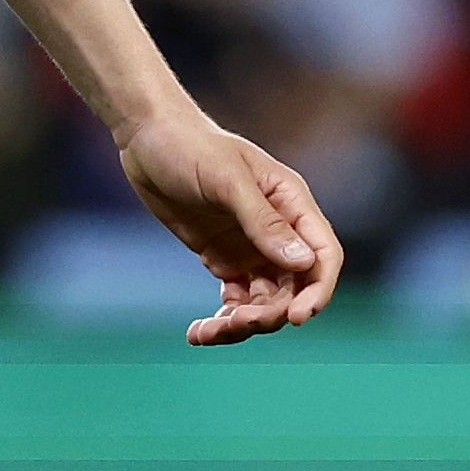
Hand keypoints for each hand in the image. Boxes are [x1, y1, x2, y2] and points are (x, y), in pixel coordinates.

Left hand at [119, 102, 338, 347]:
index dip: (318, 291)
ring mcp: (252, 248)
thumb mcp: (226, 179)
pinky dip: (222, 321)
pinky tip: (197, 332)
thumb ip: (262, 220)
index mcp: (291, 203)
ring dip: (244, 324)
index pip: (323, 255)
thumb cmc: (190, 146)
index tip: (296, 318)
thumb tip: (303, 262)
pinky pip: (235, 301)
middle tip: (236, 324)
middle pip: (294, 288)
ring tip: (208, 332)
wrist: (146, 137)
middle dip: (271, 313)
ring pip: (264, 301)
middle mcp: (278, 230)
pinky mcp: (224, 259)